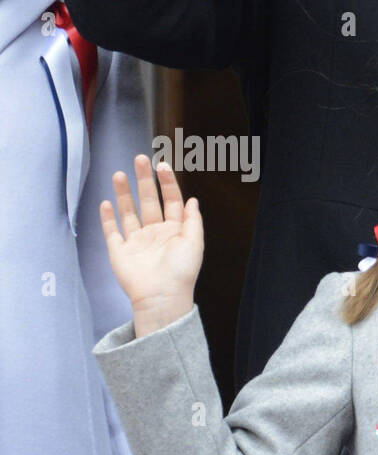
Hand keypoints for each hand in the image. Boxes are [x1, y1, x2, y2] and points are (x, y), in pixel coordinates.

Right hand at [100, 155, 203, 335]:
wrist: (161, 296)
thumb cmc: (181, 271)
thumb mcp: (194, 243)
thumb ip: (192, 220)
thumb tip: (193, 199)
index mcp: (175, 230)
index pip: (171, 201)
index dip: (168, 183)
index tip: (162, 165)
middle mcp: (155, 232)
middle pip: (148, 201)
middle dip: (144, 180)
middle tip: (140, 158)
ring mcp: (136, 241)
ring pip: (128, 212)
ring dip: (124, 193)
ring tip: (119, 173)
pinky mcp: (120, 251)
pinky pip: (112, 231)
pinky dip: (108, 217)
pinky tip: (106, 202)